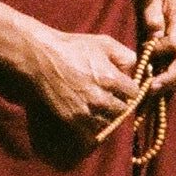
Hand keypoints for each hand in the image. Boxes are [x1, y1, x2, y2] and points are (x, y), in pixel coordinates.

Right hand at [25, 24, 143, 132]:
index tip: (123, 88)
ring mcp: (85, 112)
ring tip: (97, 107)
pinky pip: (91, 132)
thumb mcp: (103, 43)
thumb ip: (126, 56)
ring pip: (108, 123)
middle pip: (123, 110)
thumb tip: (138, 69)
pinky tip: (88, 117)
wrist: (38, 58)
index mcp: (110, 79)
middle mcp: (100, 98)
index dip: (129, 90)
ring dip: (106, 117)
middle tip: (110, 98)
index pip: (134, 93)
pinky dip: (92, 128)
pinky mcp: (71, 120)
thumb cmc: (71, 47)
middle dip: (119, 104)